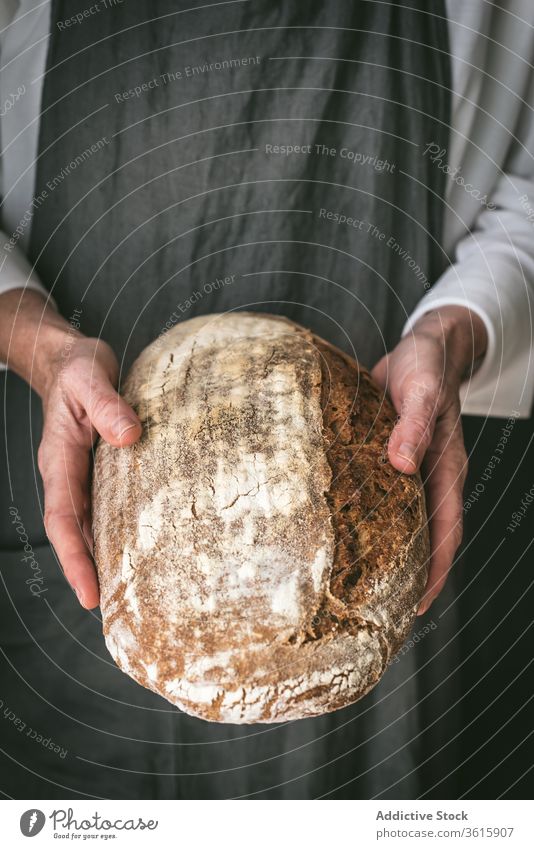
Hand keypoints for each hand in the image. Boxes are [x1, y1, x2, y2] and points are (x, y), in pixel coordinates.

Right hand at [0, 288, 141, 608]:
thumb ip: (108, 404)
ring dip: (102, 558)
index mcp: (60, 459)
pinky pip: (104, 508)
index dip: (74, 558)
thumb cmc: (79, 368)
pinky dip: (115, 533)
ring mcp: (82, 475)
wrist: (71, 361)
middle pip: (74, 534)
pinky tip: (138, 548)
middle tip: (113, 612)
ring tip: (128, 594)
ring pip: (89, 526)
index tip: (89, 593)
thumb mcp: (91, 377)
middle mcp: (68, 474)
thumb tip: (130, 437)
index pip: (63, 519)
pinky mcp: (99, 470)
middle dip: (89, 572)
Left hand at [371, 306, 486, 614]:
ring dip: (390, 552)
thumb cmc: (424, 367)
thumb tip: (402, 465)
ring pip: (404, 522)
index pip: (446, 531)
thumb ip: (412, 425)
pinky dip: (370, 522)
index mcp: (446, 468)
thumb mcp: (420, 390)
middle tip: (381, 612)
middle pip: (426, 537)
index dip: (435, 570)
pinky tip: (344, 535)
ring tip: (361, 585)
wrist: (421, 349)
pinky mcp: (389, 461)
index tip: (416, 605)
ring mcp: (411, 472)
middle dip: (411, 574)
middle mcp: (430, 477)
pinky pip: (384, 500)